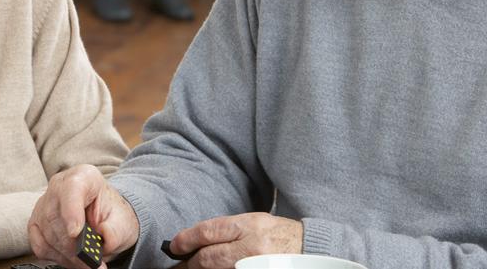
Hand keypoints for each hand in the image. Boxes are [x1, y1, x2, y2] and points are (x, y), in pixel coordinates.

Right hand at [28, 164, 139, 268]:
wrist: (105, 220)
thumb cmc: (113, 217)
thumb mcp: (123, 223)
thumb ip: (115, 230)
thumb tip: (104, 236)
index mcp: (84, 177)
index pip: (72, 187)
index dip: (71, 210)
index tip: (75, 233)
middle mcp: (60, 186)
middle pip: (56, 216)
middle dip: (73, 245)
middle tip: (91, 262)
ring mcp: (45, 203)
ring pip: (47, 233)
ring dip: (67, 255)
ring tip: (87, 263)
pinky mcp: (36, 223)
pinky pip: (40, 245)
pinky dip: (56, 257)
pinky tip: (72, 259)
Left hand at [169, 213, 302, 268]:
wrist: (311, 250)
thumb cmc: (282, 235)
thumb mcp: (257, 222)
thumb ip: (230, 230)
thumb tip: (200, 239)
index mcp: (250, 225)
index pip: (209, 231)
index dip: (187, 239)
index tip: (174, 245)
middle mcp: (252, 246)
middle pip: (209, 256)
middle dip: (191, 262)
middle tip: (179, 263)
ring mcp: (256, 265)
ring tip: (192, 268)